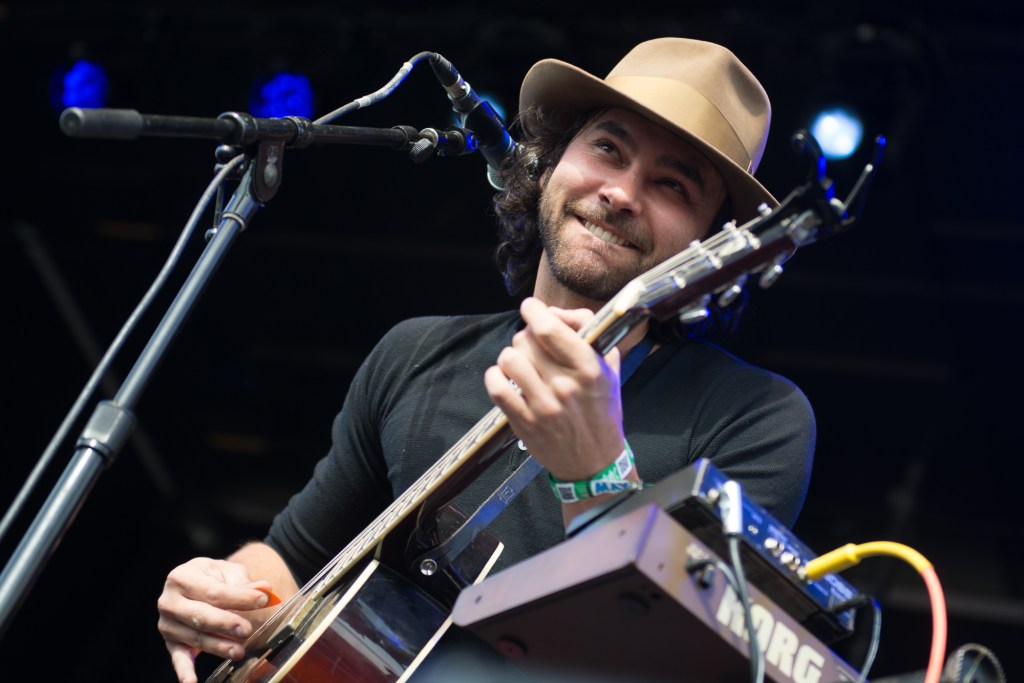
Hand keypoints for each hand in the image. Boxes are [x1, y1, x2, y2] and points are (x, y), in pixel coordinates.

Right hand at [156, 557, 274, 682]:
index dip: (239, 597)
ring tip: (239, 651)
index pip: (213, 591)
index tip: (262, 600)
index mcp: (182, 577)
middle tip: (247, 630)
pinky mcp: (171, 642)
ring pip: (195, 637)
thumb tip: (264, 589)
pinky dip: (185, 671)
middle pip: (200, 616)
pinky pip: (178, 658)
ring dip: (218, 646)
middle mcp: (168, 601)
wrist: (198, 583)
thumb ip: (244, 583)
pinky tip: (191, 682)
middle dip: (225, 624)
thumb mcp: (228, 573)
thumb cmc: (214, 578)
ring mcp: (168, 624)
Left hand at [484, 296, 625, 481]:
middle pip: (525, 340)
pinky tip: (505, 378)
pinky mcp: (525, 423)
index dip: (533, 310)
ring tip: (519, 364)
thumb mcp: (610, 369)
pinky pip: (497, 387)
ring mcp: (543, 406)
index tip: (531, 308)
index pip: (549, 328)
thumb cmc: (602, 411)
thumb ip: (589, 333)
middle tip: (532, 346)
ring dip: (511, 357)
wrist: (595, 462)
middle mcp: (565, 386)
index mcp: (589, 368)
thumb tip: (555, 313)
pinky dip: (495, 376)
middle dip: (525, 337)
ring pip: (509, 360)